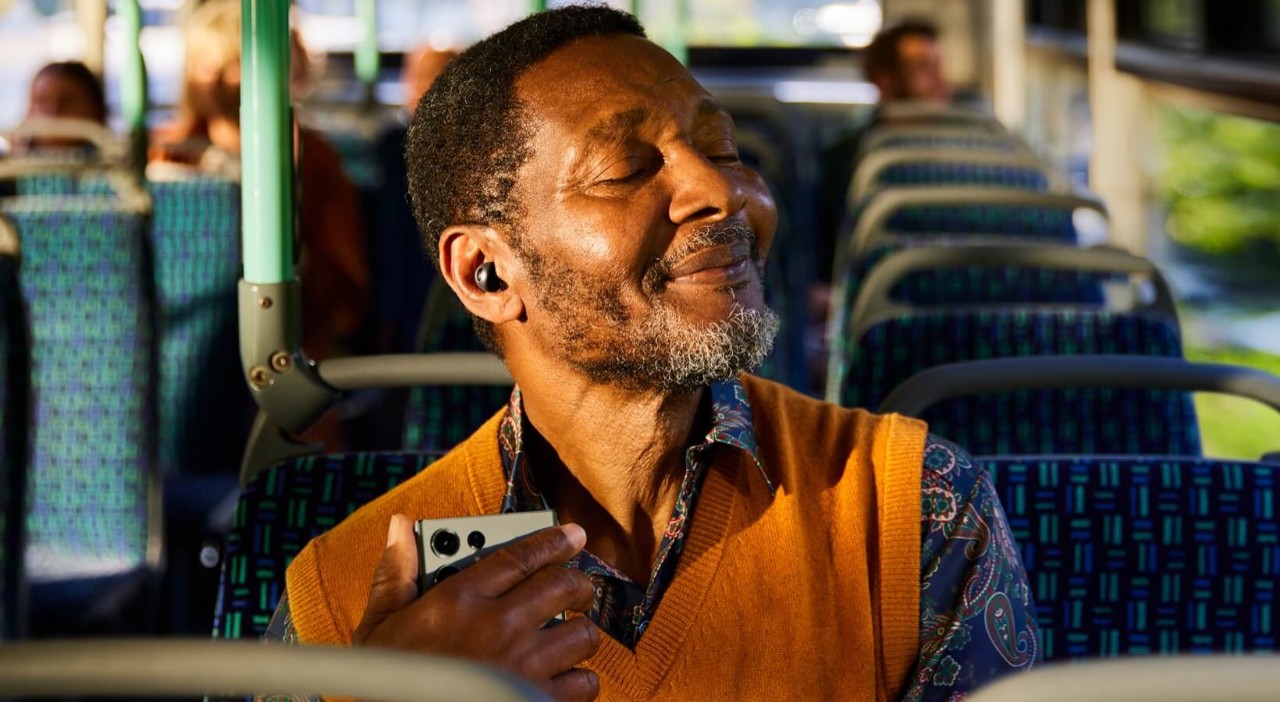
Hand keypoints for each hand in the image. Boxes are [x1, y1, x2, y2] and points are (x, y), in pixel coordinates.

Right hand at [354, 514, 600, 701]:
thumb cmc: (390, 683)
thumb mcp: (378, 628)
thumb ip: (395, 576)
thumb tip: (401, 526)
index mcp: (458, 601)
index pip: (520, 556)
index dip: (552, 540)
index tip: (572, 535)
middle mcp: (497, 627)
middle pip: (562, 585)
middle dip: (576, 582)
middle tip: (575, 587)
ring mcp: (523, 666)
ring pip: (582, 633)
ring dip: (579, 632)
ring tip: (568, 635)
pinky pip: (584, 683)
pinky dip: (580, 679)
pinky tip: (564, 677)